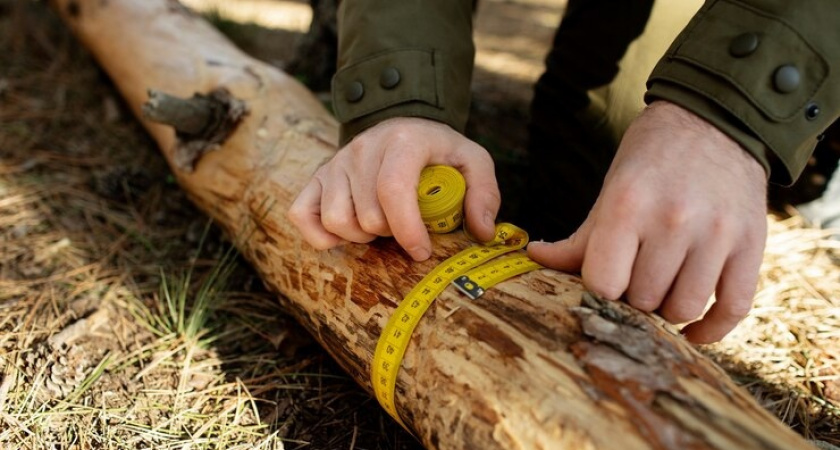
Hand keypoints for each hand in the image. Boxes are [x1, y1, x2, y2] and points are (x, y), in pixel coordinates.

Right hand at [288, 117, 500, 260]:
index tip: (422, 251)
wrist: (403, 126)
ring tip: (380, 226)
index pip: (394, 190)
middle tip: (405, 226)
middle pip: (367, 215)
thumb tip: (482, 232)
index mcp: (403, 140)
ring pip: (336, 221)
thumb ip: (484, 193)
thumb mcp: (472, 161)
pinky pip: (303, 215)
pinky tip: (347, 234)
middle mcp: (362, 148)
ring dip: (361, 236)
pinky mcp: (317, 177)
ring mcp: (336, 162)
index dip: (407, 229)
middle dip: (390, 233)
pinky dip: (322, 236)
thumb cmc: (438, 151)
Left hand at [527, 101, 767, 343]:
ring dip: (667, 311)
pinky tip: (693, 329)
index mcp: (628, 206)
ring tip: (661, 291)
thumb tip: (533, 259)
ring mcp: (717, 235)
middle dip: (633, 298)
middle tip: (634, 280)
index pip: (603, 283)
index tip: (604, 280)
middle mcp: (674, 221)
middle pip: (643, 300)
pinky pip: (733, 309)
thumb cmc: (651, 159)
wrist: (715, 122)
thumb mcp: (611, 191)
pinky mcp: (751, 245)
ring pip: (684, 309)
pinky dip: (711, 330)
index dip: (599, 289)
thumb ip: (579, 237)